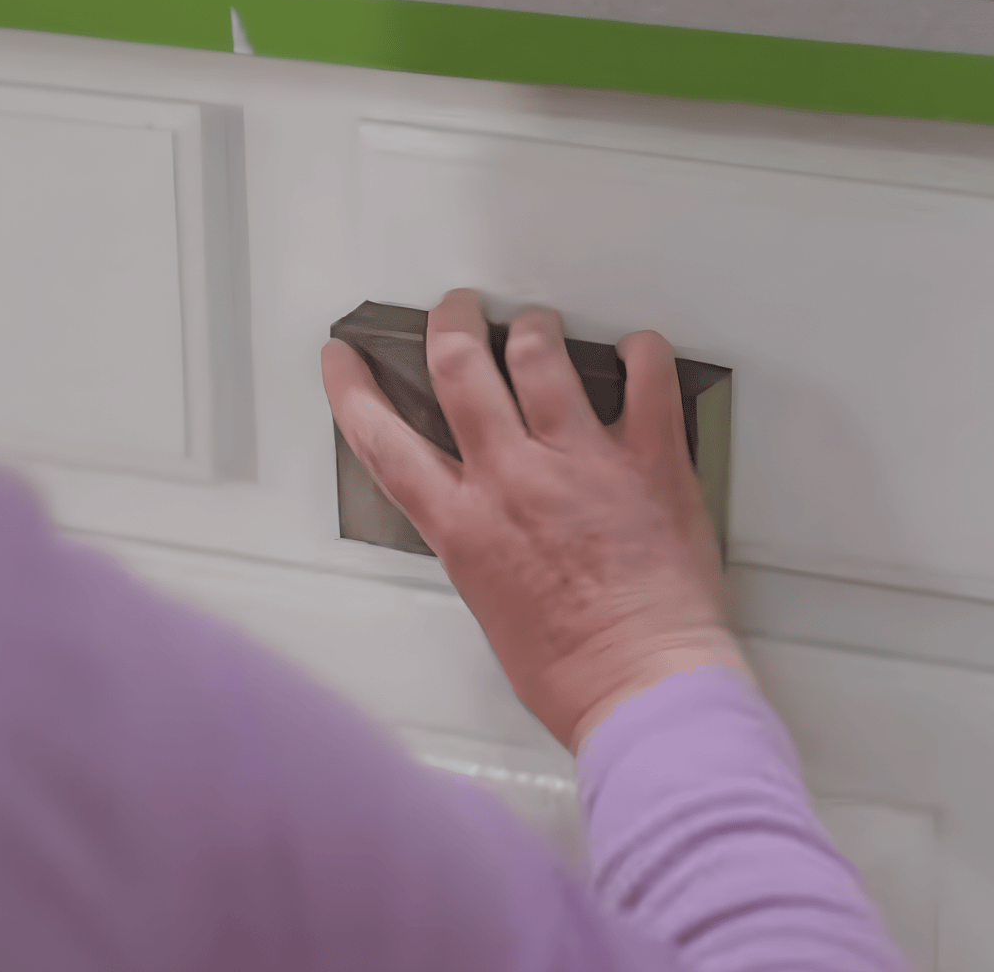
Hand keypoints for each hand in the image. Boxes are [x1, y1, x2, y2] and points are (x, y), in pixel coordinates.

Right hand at [321, 289, 747, 751]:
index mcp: (463, 524)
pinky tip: (639, 350)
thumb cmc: (573, 672)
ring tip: (539, 327)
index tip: (343, 358)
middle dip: (452, 321)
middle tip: (458, 308)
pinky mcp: (650, 459)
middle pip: (459, 367)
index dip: (354, 389)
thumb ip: (481, 543)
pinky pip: (648, 376)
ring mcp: (582, 461)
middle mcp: (513, 479)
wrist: (642, 686)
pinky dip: (643, 351)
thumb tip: (491, 516)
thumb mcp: (489, 605)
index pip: (383, 439)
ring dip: (535, 328)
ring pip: (540, 354)